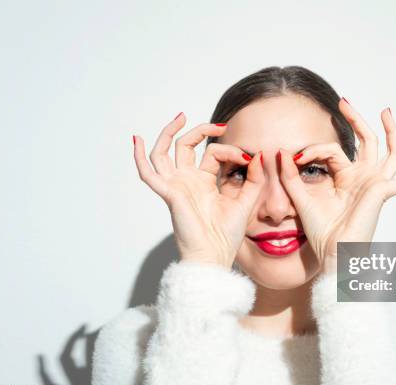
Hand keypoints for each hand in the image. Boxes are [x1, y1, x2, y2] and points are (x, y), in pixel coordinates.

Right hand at [132, 113, 263, 268]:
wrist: (215, 255)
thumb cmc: (226, 235)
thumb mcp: (246, 201)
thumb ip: (253, 179)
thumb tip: (258, 155)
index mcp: (203, 182)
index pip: (212, 153)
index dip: (230, 150)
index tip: (248, 158)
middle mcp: (187, 181)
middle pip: (186, 146)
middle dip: (201, 130)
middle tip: (220, 125)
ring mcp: (176, 186)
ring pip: (164, 152)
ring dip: (168, 132)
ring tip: (181, 117)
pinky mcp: (169, 193)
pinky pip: (148, 174)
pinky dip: (139, 157)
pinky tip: (136, 141)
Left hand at [279, 103, 395, 273]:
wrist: (331, 255)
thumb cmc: (320, 233)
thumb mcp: (300, 198)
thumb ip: (290, 176)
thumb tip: (280, 152)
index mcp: (345, 179)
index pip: (333, 150)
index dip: (313, 149)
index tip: (295, 156)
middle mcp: (363, 178)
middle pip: (366, 142)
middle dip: (356, 120)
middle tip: (343, 102)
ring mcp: (375, 184)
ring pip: (390, 152)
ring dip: (390, 131)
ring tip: (385, 111)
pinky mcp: (382, 193)